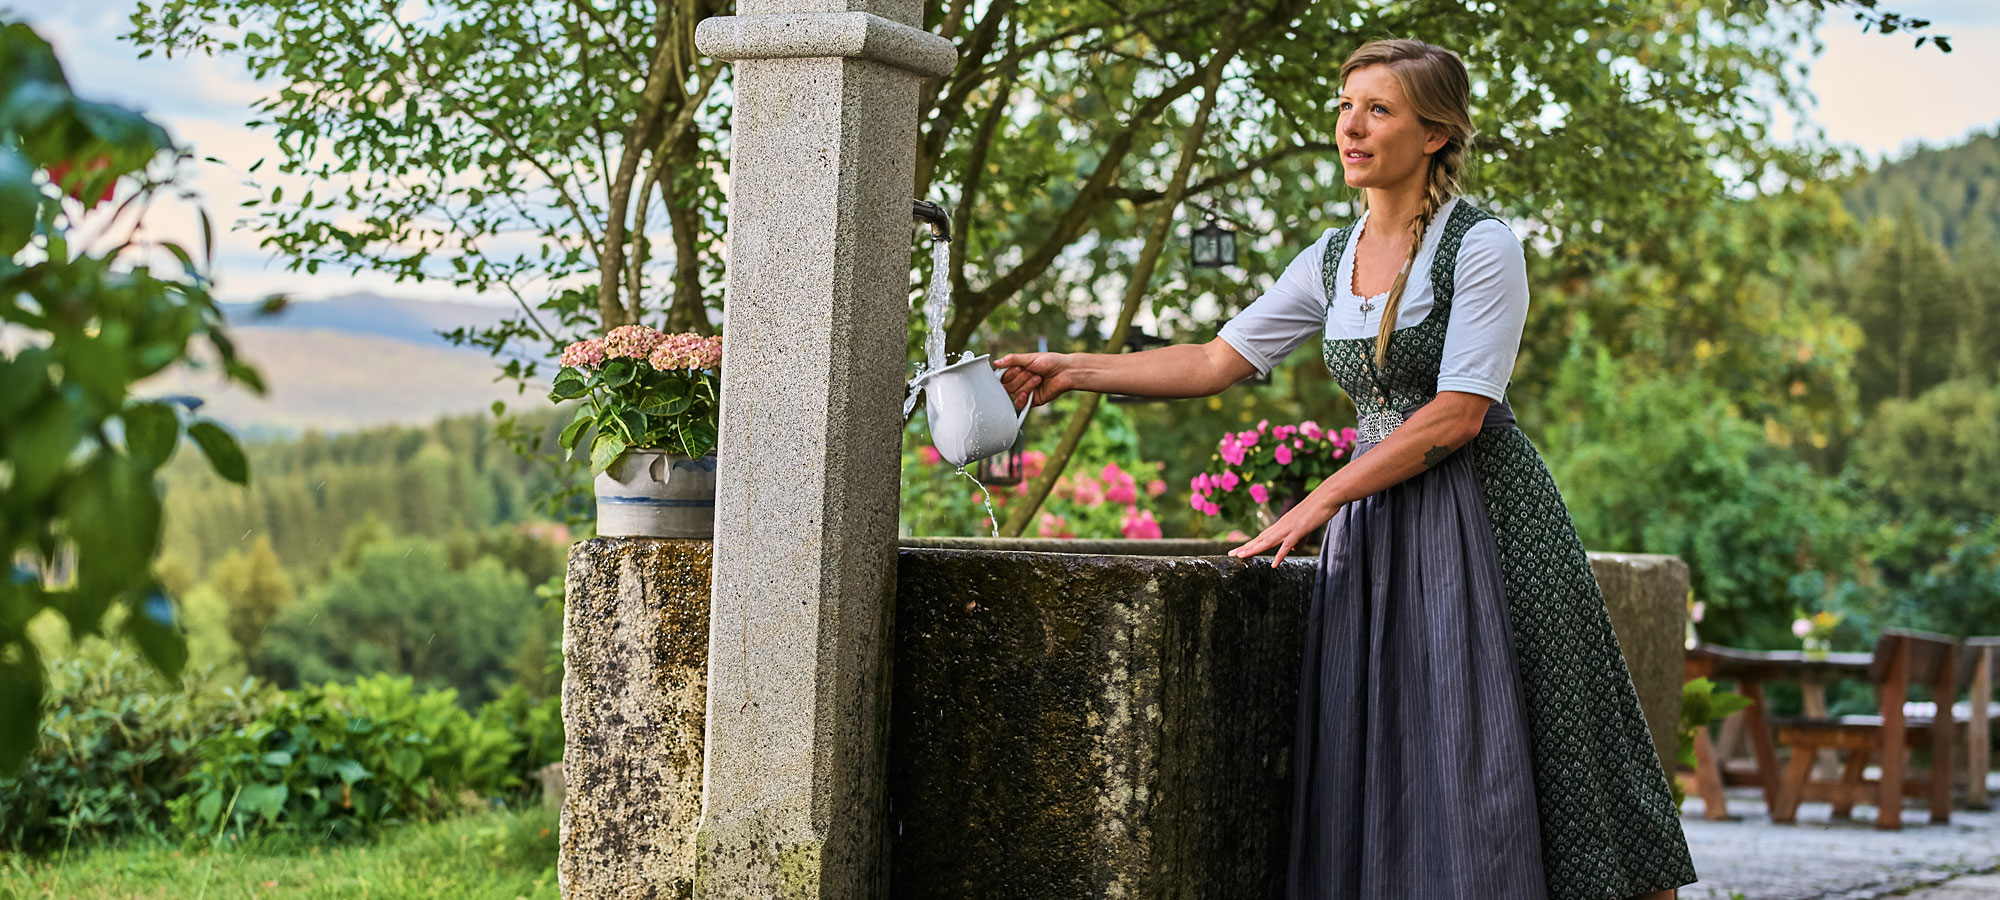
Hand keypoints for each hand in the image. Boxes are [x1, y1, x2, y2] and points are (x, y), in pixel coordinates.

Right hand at [992, 351, 1074, 409]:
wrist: (1066, 372)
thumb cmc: (1051, 362)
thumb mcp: (1029, 358)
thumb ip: (1012, 360)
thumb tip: (996, 363)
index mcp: (1017, 371)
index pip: (1002, 376)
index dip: (1008, 374)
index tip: (1018, 368)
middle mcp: (1020, 381)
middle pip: (1007, 386)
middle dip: (1019, 378)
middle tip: (1031, 372)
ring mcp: (1026, 392)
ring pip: (1015, 393)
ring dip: (1027, 385)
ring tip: (1038, 378)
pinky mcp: (1032, 401)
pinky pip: (1020, 404)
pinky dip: (1022, 399)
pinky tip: (1027, 394)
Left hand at [1228, 489, 1344, 566]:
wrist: (1328, 496)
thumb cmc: (1318, 509)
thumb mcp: (1305, 527)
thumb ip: (1298, 539)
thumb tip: (1292, 550)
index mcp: (1282, 524)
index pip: (1262, 536)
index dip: (1250, 544)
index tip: (1238, 550)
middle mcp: (1282, 525)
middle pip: (1260, 539)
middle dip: (1245, 547)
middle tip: (1231, 554)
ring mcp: (1290, 527)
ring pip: (1268, 541)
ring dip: (1254, 549)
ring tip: (1241, 556)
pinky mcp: (1300, 529)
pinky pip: (1288, 545)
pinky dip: (1280, 555)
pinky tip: (1274, 565)